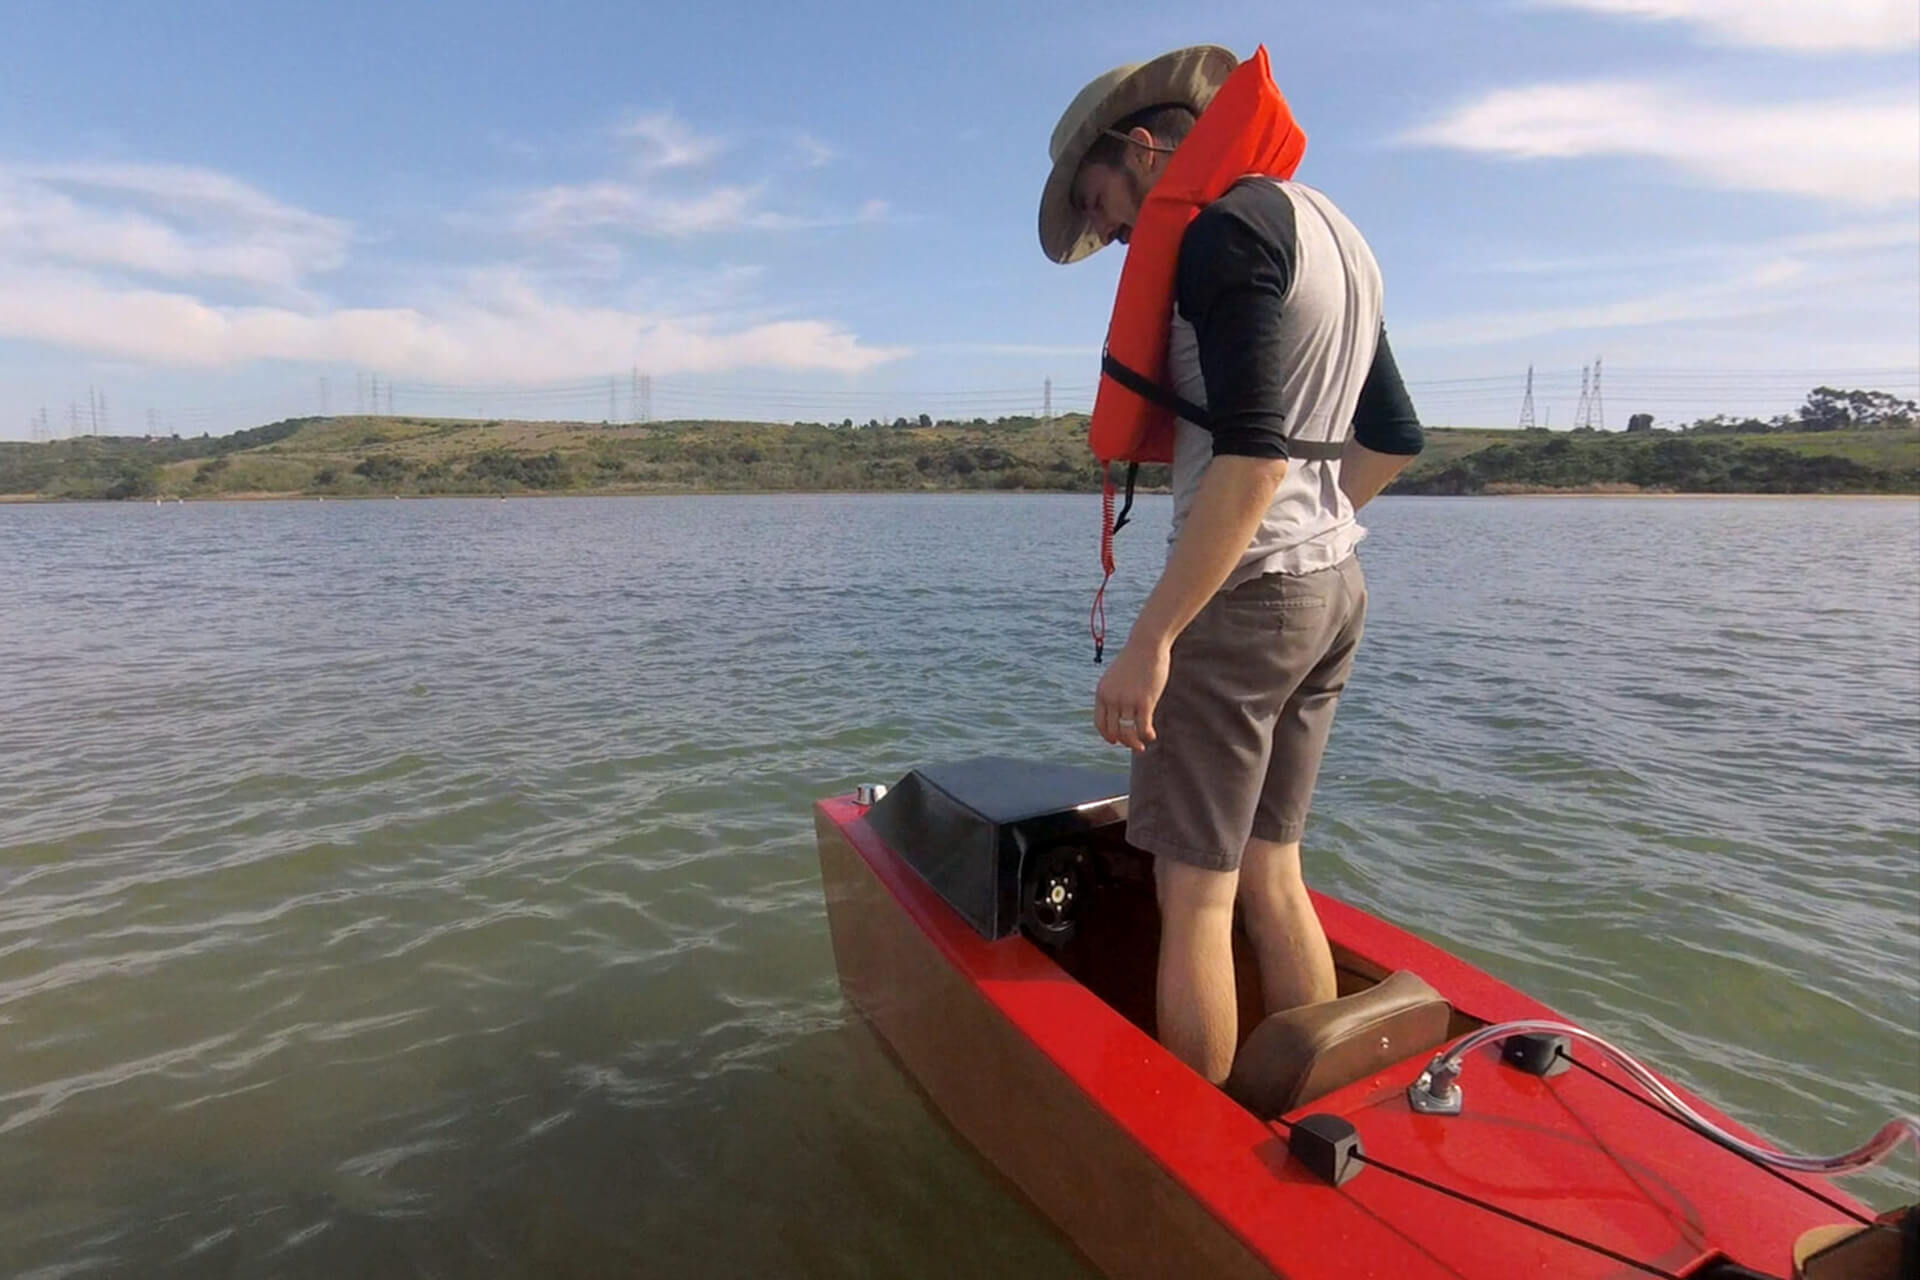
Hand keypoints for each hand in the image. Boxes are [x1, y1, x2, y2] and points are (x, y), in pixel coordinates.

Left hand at [1094, 637, 1168, 752]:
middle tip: (1134, 745)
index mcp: (1102, 693)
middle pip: (1113, 730)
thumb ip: (1115, 693)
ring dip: (1136, 741)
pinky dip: (1146, 735)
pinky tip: (1152, 736)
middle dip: (1123, 741)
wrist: (1146, 644)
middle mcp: (1112, 699)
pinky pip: (1142, 727)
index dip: (1107, 735)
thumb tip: (1121, 712)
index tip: (1115, 741)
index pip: (1100, 723)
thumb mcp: (1117, 677)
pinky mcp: (1144, 702)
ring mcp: (1127, 701)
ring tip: (1143, 744)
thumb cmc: (1134, 660)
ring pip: (1128, 731)